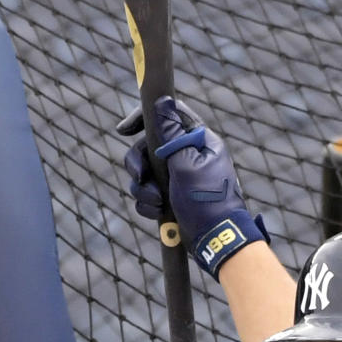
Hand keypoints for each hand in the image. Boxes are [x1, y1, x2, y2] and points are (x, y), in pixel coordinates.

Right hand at [121, 96, 266, 278]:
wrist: (217, 240)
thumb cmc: (206, 201)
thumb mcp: (185, 163)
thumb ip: (171, 133)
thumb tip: (162, 101)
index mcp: (199, 141)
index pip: (170, 116)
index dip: (143, 118)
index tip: (124, 130)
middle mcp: (188, 155)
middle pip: (149, 146)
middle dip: (139, 163)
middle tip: (139, 176)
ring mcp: (179, 176)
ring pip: (144, 172)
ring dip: (143, 188)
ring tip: (157, 202)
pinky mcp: (171, 196)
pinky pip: (147, 193)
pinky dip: (147, 203)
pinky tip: (158, 212)